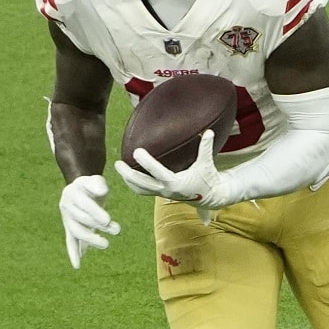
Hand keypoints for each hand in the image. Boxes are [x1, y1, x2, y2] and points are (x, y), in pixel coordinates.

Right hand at [59, 174, 120, 269]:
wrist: (82, 191)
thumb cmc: (92, 186)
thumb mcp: (96, 180)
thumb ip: (98, 184)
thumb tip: (102, 192)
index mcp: (72, 192)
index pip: (84, 205)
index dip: (96, 213)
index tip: (108, 220)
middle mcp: (66, 206)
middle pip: (82, 219)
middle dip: (99, 226)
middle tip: (117, 230)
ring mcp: (66, 219)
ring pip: (76, 232)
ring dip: (90, 239)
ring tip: (106, 244)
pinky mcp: (69, 229)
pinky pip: (70, 241)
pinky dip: (73, 253)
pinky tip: (77, 266)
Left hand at [114, 130, 235, 215]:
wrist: (210, 197)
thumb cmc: (208, 178)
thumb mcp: (206, 163)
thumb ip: (206, 148)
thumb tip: (209, 132)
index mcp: (176, 183)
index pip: (157, 172)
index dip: (146, 162)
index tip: (136, 151)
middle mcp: (167, 190)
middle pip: (142, 184)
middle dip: (128, 174)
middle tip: (118, 163)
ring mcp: (163, 193)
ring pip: (140, 189)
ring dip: (128, 180)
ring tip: (119, 168)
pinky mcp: (161, 194)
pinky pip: (144, 191)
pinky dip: (135, 184)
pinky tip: (128, 176)